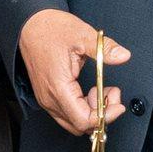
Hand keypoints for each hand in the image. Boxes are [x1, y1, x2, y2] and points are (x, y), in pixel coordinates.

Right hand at [17, 10, 127, 138]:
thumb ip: (105, 49)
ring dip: (91, 112)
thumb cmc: (50, 30)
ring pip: (73, 122)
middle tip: (111, 94)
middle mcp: (49, 98)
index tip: (118, 105)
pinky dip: (82, 108)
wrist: (29, 25)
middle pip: (79, 126)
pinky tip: (89, 92)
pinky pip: (67, 114)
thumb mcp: (82, 35)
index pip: (83, 119)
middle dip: (101, 114)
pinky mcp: (47, 96)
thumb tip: (122, 56)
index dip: (105, 116)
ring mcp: (46, 99)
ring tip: (100, 90)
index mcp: (58, 87)